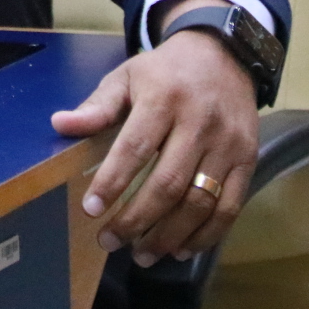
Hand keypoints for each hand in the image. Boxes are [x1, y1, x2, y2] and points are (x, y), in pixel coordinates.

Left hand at [49, 0, 258, 265]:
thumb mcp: (127, 76)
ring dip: (169, 235)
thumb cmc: (165, 70)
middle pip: (168, 183)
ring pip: (200, 202)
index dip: (112, 181)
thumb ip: (97, 106)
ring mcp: (228, 144)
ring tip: (141, 253)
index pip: (134, 147)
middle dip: (136, 219)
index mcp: (163, 99)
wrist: (223, 55)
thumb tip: (60, 124)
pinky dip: (206, 235)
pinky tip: (180, 247)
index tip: (91, 209)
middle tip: (110, 241)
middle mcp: (199, 123)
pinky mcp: (248, 160)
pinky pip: (230, 207)